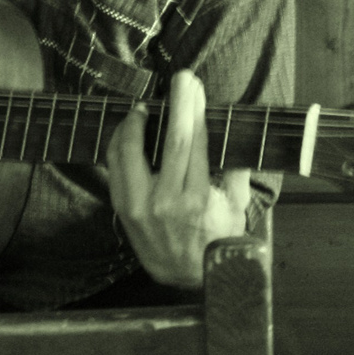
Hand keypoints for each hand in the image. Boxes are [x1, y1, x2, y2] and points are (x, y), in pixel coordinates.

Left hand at [107, 69, 254, 289]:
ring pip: (131, 152)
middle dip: (175, 104)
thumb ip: (237, 171)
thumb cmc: (216, 238)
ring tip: (143, 107)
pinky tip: (128, 131)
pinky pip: (116, 169)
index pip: (195, 142)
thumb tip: (236, 133)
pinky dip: (119, 145)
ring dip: (135, 123)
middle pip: (170, 140)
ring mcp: (139, 206)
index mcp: (198, 199)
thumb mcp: (236, 208)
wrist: (186, 275)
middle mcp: (166, 201)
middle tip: (180, 79)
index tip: (194, 85)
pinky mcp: (122, 210)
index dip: (193, 109)